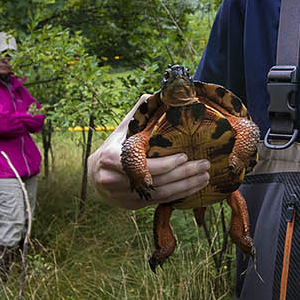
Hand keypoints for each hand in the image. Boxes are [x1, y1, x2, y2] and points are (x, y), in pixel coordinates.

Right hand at [85, 95, 209, 209]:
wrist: (95, 173)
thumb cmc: (114, 146)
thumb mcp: (123, 129)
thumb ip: (140, 113)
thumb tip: (158, 94)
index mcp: (110, 158)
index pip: (142, 163)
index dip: (165, 163)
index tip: (185, 156)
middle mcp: (114, 180)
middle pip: (155, 180)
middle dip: (183, 174)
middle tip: (205, 165)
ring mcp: (123, 195)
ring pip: (160, 194)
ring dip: (185, 186)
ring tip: (205, 176)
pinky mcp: (132, 205)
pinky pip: (159, 201)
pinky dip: (178, 194)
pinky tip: (194, 186)